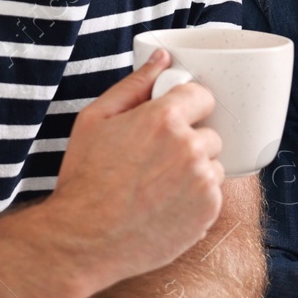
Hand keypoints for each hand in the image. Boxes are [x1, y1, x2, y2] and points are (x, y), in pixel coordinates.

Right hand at [46, 49, 224, 286]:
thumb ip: (134, 85)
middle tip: (156, 161)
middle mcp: (190, 147)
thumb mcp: (94, 121)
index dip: (187, 107)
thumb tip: (162, 57)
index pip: (202, 95)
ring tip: (159, 187)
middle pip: (209, 133)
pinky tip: (165, 206)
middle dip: (188, 142)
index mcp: (164, 119)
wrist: (83, 240)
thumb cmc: (84, 180)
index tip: (174, 121)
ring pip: (213, 165)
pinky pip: (214, 195)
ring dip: (195, 172)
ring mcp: (203, 181)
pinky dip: (196, 200)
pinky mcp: (210, 211)